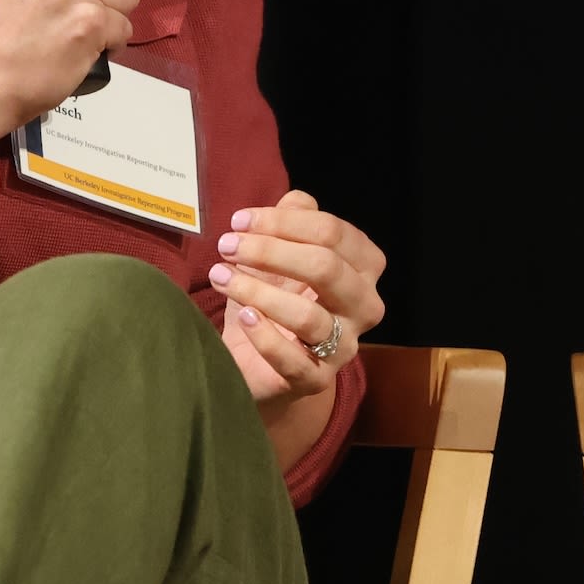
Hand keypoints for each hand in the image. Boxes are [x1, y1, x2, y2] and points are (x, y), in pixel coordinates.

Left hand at [210, 190, 387, 418]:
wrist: (259, 362)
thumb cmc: (275, 297)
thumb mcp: (281, 253)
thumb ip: (293, 219)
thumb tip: (294, 202)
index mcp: (363, 267)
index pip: (334, 233)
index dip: (283, 221)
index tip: (239, 221)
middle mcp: (363, 306)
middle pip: (327, 268)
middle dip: (271, 251)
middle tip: (227, 245)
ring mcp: (343, 347)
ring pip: (308, 315)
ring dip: (257, 291)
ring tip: (220, 278)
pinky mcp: (316, 380)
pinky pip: (293, 360)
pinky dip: (263, 336)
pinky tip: (242, 318)